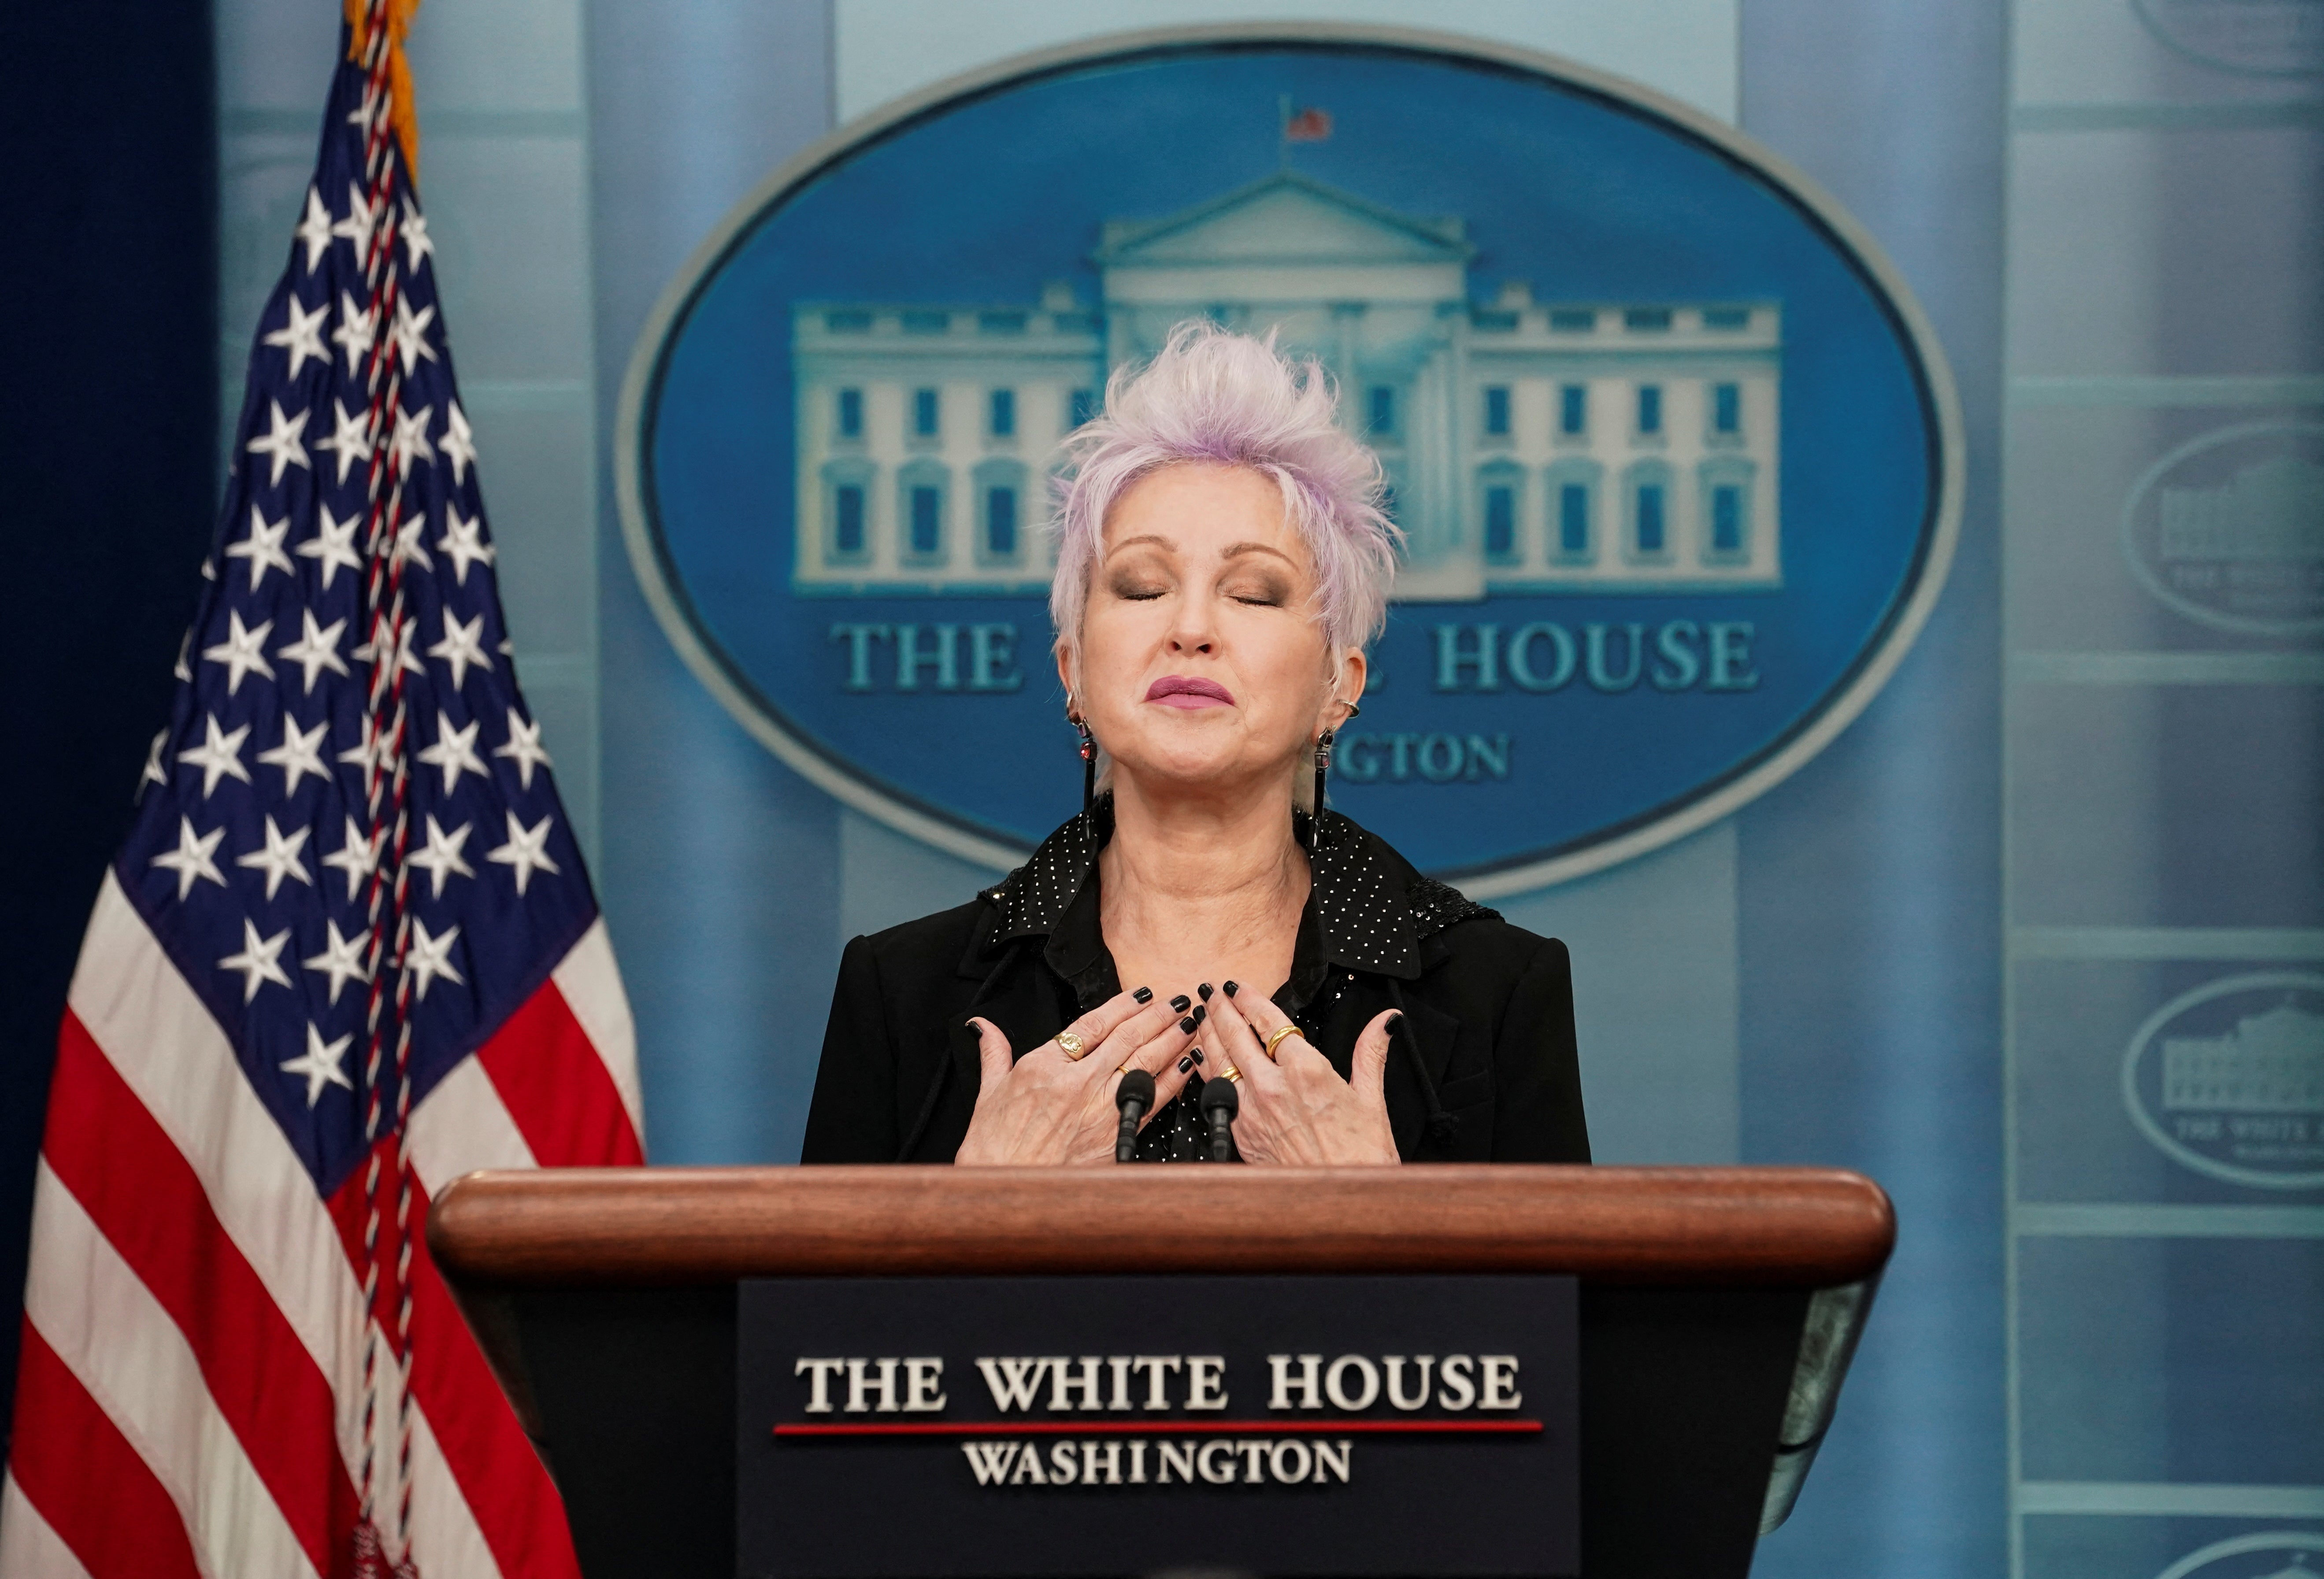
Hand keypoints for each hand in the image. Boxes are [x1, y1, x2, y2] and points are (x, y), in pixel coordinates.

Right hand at [954, 988, 1203, 1164]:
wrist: (1006, 1190)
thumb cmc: (995, 1145)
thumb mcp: (989, 1091)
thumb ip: (994, 1053)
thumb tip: (982, 1026)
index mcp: (1045, 1066)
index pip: (1093, 1024)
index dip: (1122, 1005)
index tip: (1142, 994)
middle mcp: (1077, 1083)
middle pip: (1126, 1039)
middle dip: (1156, 1017)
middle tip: (1177, 1001)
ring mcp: (1099, 1109)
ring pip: (1144, 1064)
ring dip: (1171, 1040)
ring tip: (1189, 1023)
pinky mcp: (1115, 1134)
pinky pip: (1152, 1100)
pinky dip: (1173, 1079)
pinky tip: (1187, 1064)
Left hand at [1202, 989, 1399, 1164]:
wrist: (1340, 1205)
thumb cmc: (1359, 1157)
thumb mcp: (1372, 1099)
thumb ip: (1371, 1053)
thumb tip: (1386, 1020)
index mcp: (1306, 1071)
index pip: (1269, 1021)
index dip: (1249, 999)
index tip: (1238, 988)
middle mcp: (1272, 1087)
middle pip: (1236, 1035)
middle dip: (1222, 1009)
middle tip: (1212, 992)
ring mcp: (1251, 1110)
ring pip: (1219, 1061)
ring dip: (1208, 1034)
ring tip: (1202, 1016)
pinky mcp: (1240, 1133)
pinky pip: (1215, 1091)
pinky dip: (1206, 1070)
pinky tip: (1201, 1060)